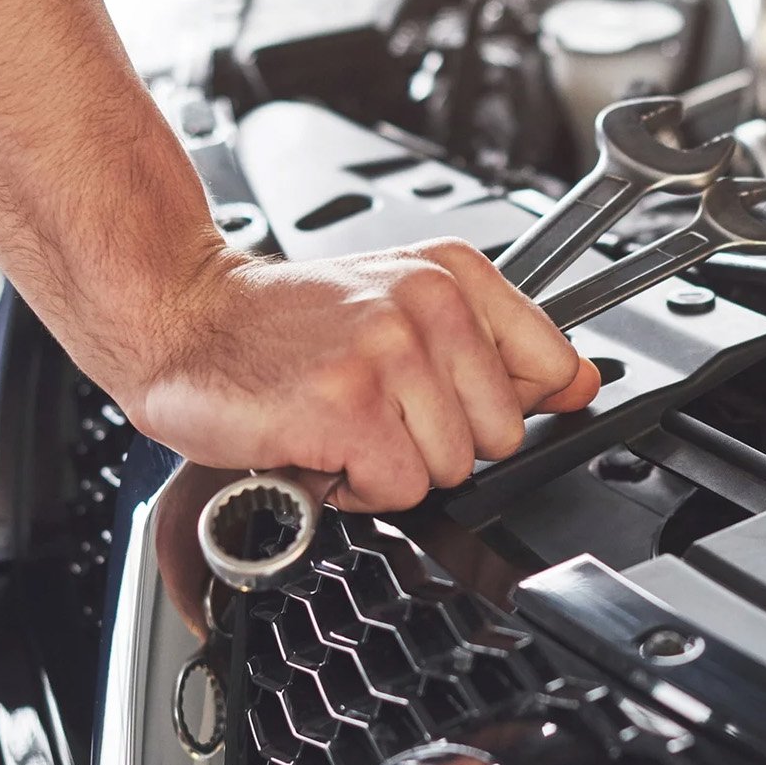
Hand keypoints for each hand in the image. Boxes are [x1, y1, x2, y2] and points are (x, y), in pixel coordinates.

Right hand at [122, 238, 601, 512]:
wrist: (183, 316)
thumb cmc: (283, 323)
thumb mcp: (401, 305)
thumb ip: (499, 345)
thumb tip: (582, 382)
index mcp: (451, 274)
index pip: (550, 366)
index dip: (499, 404)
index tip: (448, 398)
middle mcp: (428, 303)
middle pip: (501, 435)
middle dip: (437, 442)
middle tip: (373, 409)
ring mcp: (389, 352)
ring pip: (450, 469)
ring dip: (389, 466)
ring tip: (341, 422)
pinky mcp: (349, 406)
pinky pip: (399, 490)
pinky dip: (353, 489)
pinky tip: (319, 445)